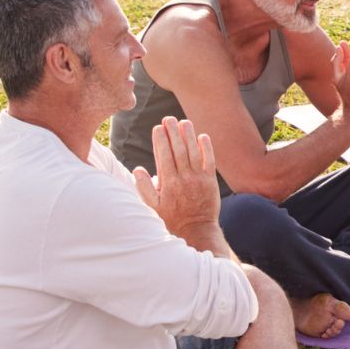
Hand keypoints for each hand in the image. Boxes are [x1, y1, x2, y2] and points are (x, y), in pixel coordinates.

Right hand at [132, 118, 220, 244]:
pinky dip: (207, 148)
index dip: (161, 140)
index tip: (157, 127)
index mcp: (168, 183)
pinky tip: (203, 136)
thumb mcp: (152, 206)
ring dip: (189, 135)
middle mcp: (184, 178)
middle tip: (169, 118)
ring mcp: (198, 179)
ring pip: (193, 152)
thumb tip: (138, 169)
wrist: (196, 229)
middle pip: (178, 150)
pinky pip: (209, 161)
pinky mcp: (211, 181)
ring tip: (184, 122)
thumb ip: (144, 187)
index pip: (163, 155)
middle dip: (173, 132)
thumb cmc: (171, 218)